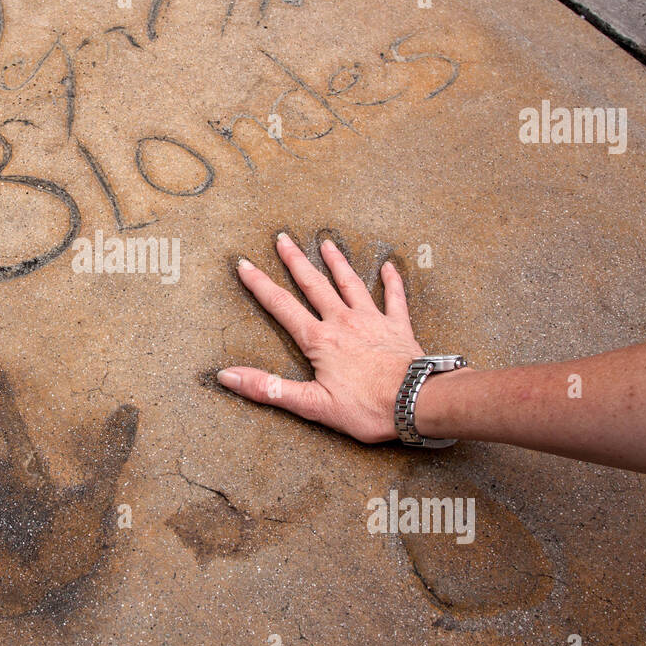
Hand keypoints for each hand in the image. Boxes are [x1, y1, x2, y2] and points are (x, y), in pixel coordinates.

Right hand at [217, 233, 423, 442]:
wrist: (417, 402)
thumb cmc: (367, 407)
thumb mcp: (311, 405)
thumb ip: (269, 388)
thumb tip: (229, 376)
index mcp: (319, 340)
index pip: (281, 306)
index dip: (260, 285)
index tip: (244, 264)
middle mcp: (343, 322)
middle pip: (313, 285)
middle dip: (295, 261)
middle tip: (282, 238)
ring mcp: (372, 321)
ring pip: (350, 284)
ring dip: (336, 262)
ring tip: (326, 242)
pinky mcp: (398, 327)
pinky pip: (395, 298)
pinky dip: (391, 281)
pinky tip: (388, 266)